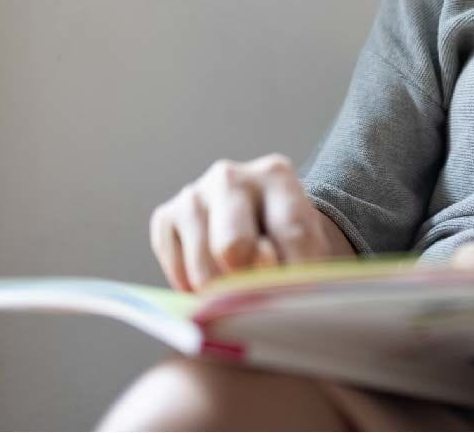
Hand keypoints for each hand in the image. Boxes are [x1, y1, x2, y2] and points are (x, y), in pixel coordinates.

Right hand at [149, 153, 351, 291]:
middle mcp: (229, 176)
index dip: (297, 274)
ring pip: (203, 270)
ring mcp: (193, 194)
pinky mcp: (166, 216)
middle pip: (233, 247)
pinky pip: (177, 273)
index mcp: (276, 173)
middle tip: (260, 300)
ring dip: (222, 296)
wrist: (260, 226)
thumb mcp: (307, 247)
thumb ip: (296, 264)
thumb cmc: (289, 240)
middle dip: (249, 285)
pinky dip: (196, 291)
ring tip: (241, 292)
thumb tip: (263, 286)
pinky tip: (216, 281)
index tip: (299, 299)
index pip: (290, 232)